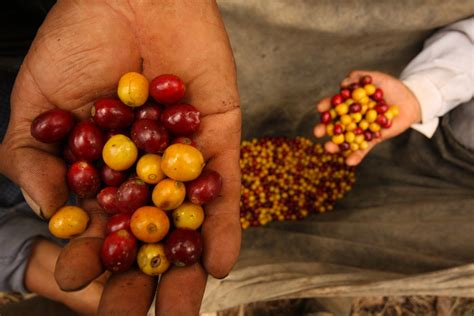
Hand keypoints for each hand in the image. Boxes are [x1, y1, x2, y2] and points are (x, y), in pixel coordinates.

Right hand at [0, 1, 240, 313]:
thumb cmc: (77, 40)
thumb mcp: (37, 103)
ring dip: (186, 266)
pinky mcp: (217, 139)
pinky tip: (217, 262)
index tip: (83, 280)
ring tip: (183, 308)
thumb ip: (34, 159)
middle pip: (146, 234)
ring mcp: (183, 158)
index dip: (89, 253)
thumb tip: (52, 215)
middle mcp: (145, 170)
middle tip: (136, 314)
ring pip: (188, 221)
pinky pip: (224, 187)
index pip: (97, 225)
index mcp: (102, 169)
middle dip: (142, 275)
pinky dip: (223, 224)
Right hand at [313, 70, 421, 165]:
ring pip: (345, 139)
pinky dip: (356, 156)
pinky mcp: (372, 139)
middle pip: (335, 124)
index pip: (334, 105)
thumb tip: (343, 84)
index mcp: (349, 103)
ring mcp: (361, 130)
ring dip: (335, 146)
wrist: (410, 100)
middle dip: (324, 129)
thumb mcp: (374, 78)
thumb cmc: (390, 87)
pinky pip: (363, 149)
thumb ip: (358, 77)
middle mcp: (352, 118)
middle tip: (317, 132)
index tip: (320, 108)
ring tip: (328, 149)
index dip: (326, 106)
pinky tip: (349, 162)